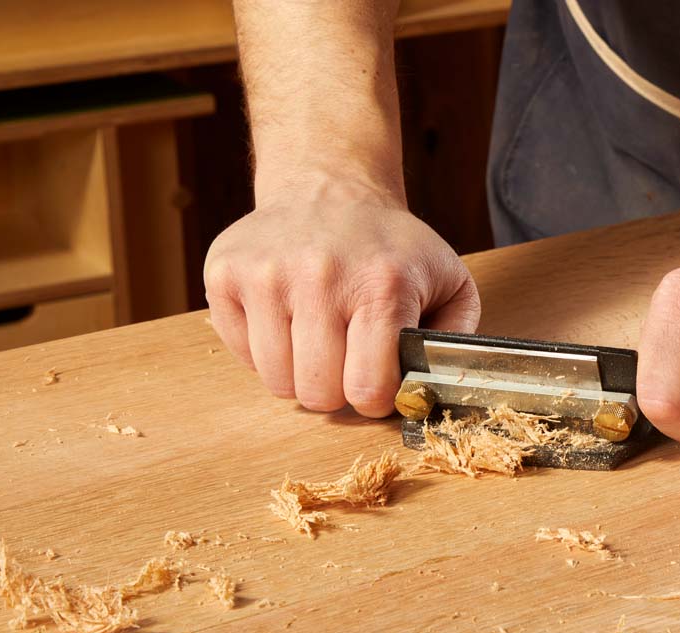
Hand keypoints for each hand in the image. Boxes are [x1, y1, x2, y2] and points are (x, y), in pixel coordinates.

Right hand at [204, 178, 479, 416]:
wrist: (329, 187)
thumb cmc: (391, 247)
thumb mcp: (448, 282)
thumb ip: (454, 342)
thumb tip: (432, 394)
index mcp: (381, 285)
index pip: (367, 387)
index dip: (376, 398)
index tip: (378, 384)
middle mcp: (320, 277)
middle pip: (318, 392)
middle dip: (337, 390)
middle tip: (346, 362)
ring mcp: (266, 274)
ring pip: (277, 381)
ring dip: (300, 374)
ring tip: (318, 341)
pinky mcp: (225, 273)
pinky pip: (242, 355)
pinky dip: (266, 352)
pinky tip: (288, 320)